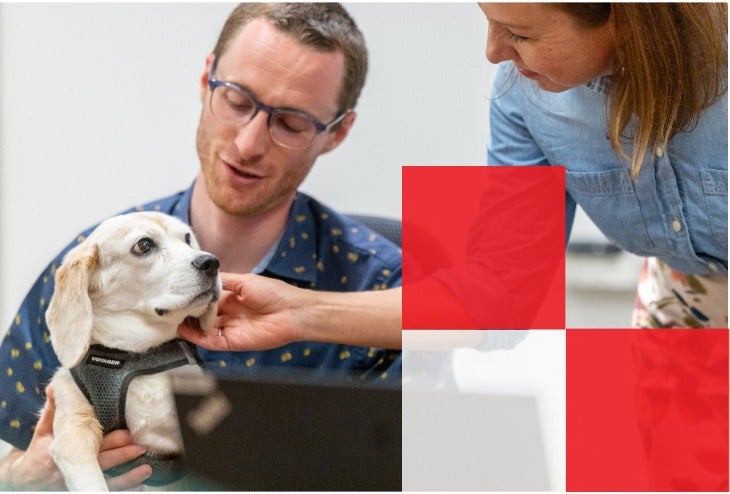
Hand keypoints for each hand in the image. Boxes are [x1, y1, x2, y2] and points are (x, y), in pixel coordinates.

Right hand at [3, 387, 150, 490]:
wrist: (26, 479)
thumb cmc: (38, 450)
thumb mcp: (43, 430)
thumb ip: (52, 410)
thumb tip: (55, 387)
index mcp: (65, 450)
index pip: (92, 443)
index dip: (112, 440)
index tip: (129, 433)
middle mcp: (72, 467)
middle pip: (103, 461)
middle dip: (124, 454)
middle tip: (142, 447)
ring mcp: (78, 482)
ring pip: (106, 480)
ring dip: (127, 476)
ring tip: (146, 469)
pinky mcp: (82, 489)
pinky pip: (104, 491)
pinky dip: (121, 489)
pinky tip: (138, 487)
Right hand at [178, 273, 305, 350]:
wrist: (293, 312)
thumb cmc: (274, 293)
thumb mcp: (245, 281)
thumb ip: (225, 281)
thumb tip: (206, 276)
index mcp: (232, 298)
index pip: (207, 300)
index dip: (194, 298)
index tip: (178, 294)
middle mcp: (229, 314)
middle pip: (203, 316)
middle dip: (188, 313)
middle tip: (170, 308)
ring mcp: (231, 329)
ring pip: (205, 330)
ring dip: (190, 326)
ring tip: (173, 319)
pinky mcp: (234, 342)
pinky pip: (212, 342)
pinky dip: (198, 338)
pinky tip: (185, 332)